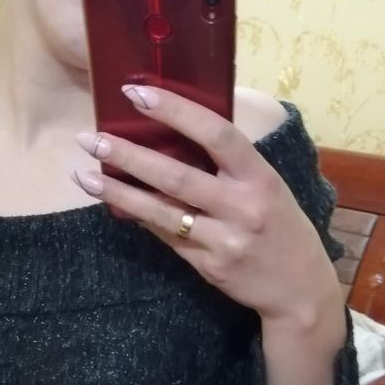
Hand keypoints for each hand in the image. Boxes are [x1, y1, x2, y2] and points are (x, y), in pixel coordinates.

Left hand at [71, 84, 338, 322]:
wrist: (299, 290)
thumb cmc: (282, 228)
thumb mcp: (270, 186)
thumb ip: (231, 165)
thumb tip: (174, 133)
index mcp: (260, 177)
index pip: (216, 133)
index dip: (176, 111)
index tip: (137, 93)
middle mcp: (242, 207)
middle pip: (177, 177)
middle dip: (130, 157)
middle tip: (91, 139)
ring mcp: (224, 241)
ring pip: (162, 213)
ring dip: (120, 193)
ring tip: (84, 176)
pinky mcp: (209, 268)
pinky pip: (167, 238)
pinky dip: (140, 219)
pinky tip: (115, 205)